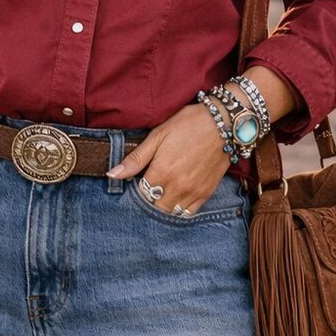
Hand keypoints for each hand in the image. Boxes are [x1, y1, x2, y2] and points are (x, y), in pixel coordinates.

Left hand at [106, 101, 230, 213]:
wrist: (223, 123)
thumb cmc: (188, 124)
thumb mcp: (158, 135)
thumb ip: (135, 158)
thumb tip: (112, 175)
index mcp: (161, 171)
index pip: (140, 195)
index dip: (135, 189)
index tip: (136, 182)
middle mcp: (177, 186)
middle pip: (154, 207)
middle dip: (148, 199)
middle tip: (148, 187)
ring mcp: (193, 192)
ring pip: (171, 212)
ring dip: (163, 206)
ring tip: (161, 192)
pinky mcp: (207, 193)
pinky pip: (188, 212)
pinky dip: (179, 208)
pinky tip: (175, 197)